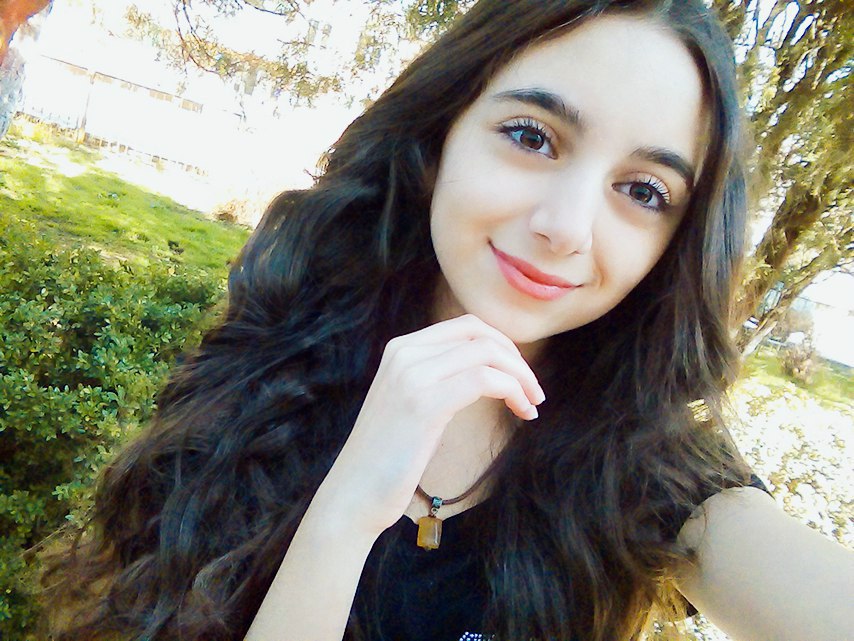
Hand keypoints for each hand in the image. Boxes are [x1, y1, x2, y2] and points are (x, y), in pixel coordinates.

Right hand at [314, 314, 544, 536]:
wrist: (354, 492)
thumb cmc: (387, 457)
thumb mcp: (409, 402)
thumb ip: (436, 377)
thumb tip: (485, 369)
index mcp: (401, 348)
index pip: (466, 326)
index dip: (502, 346)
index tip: (519, 376)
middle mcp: (404, 353)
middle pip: (480, 334)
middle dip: (516, 358)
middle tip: (533, 391)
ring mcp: (412, 375)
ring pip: (487, 353)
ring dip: (521, 377)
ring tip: (531, 404)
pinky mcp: (425, 403)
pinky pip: (485, 380)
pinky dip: (513, 391)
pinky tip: (522, 413)